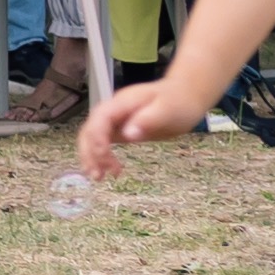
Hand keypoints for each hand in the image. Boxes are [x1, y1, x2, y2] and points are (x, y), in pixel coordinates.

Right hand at [68, 66, 193, 185]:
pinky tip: (109, 171)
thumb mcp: (168, 110)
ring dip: (91, 157)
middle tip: (98, 175)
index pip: (100, 118)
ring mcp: (114, 120)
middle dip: (90, 152)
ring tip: (100, 177)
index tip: (104, 156)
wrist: (184, 96)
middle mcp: (113, 110)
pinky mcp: (119, 130)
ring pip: (92, 138)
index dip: (97, 137)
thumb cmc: (178, 102)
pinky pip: (102, 143)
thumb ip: (148, 120)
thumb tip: (128, 135)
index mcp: (123, 102)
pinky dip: (101, 158)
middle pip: (90, 129)